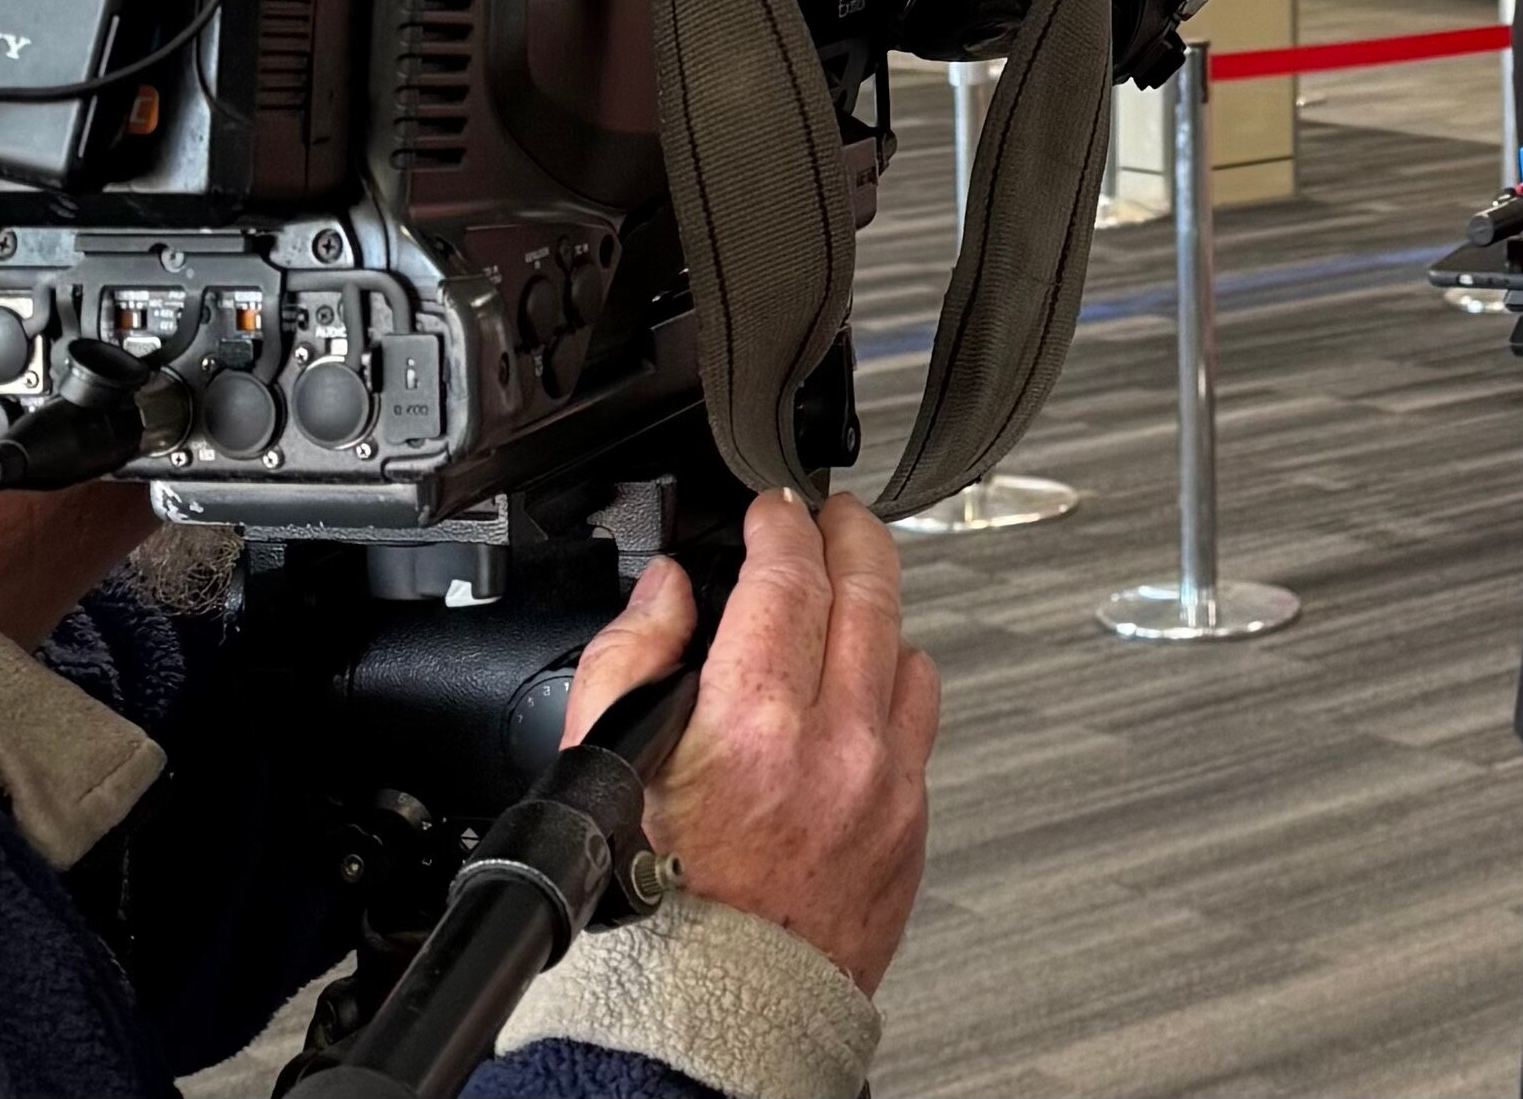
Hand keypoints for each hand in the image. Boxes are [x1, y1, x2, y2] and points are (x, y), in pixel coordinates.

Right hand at [563, 491, 938, 993]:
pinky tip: (862, 687)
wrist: (707, 1012)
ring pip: (909, 653)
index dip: (781, 526)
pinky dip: (893, 689)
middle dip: (851, 536)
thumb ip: (629, 656)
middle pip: (870, 593)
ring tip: (848, 598)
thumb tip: (668, 589)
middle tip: (833, 517)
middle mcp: (838, 747)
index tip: (773, 511)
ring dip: (878, 613)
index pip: (789, 578)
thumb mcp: (601, 764)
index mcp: (756, 724)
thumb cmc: (649, 909)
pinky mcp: (911, 825)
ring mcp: (886, 786)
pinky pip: (921, 725)